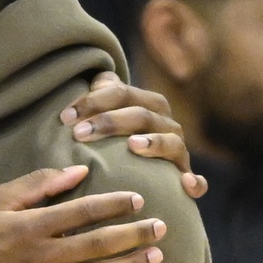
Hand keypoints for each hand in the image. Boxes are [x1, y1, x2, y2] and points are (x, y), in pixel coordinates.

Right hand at [0, 165, 165, 262]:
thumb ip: (36, 184)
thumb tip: (78, 171)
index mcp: (30, 227)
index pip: (83, 211)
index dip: (115, 204)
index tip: (139, 199)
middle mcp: (41, 258)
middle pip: (99, 244)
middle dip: (135, 234)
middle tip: (161, 227)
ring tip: (156, 256)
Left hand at [63, 71, 207, 197]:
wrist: (142, 167)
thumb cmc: (115, 137)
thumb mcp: (106, 112)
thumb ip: (102, 92)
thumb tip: (97, 78)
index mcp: (147, 104)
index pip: (121, 93)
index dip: (93, 101)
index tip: (64, 117)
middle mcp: (165, 124)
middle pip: (141, 115)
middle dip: (110, 122)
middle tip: (80, 133)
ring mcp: (178, 149)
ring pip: (170, 142)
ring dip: (153, 142)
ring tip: (132, 145)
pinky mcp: (185, 176)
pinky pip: (198, 181)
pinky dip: (196, 182)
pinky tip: (185, 184)